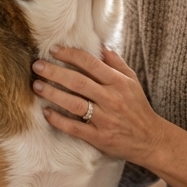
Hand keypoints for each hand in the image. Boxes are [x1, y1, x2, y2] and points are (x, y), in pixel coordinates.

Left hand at [32, 45, 162, 163]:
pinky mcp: (99, 137)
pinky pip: (75, 127)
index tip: (54, 50)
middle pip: (78, 82)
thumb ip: (116, 63)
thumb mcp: (132, 82)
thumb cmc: (138, 108)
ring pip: (74, 103)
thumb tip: (101, 46)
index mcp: (118, 82)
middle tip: (37, 66)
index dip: (70, 55)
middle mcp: (111, 99)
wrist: (150, 139)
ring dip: (52, 94)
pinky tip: (46, 112)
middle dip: (54, 72)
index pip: (90, 63)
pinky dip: (59, 120)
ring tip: (36, 86)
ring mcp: (104, 119)